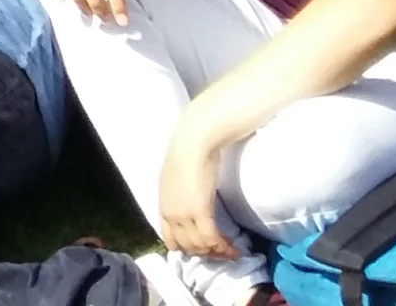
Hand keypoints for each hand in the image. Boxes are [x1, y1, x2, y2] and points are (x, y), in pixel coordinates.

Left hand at [157, 123, 235, 256]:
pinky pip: (211, 238)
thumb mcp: (175, 183)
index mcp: (162, 207)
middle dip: (205, 253)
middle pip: (187, 247)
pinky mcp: (200, 211)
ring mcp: (184, 214)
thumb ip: (179, 199)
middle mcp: (171, 214)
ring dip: (217, 252)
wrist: (192, 143)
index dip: (187, 249)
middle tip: (221, 252)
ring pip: (201, 246)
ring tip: (230, 251)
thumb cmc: (185, 155)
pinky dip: (223, 247)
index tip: (202, 248)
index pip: (171, 241)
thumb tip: (190, 208)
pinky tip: (233, 248)